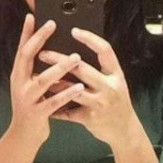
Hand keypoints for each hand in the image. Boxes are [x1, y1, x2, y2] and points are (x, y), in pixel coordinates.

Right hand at [7, 14, 87, 151]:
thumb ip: (35, 71)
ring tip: (76, 58)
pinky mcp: (37, 113)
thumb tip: (47, 50)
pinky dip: (67, 93)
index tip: (32, 16)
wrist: (23, 136)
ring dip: (60, 68)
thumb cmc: (31, 107)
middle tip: (52, 25)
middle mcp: (19, 83)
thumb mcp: (28, 86)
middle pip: (27, 57)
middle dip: (40, 39)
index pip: (21, 49)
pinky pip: (54, 102)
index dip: (26, 32)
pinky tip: (79, 87)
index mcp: (18, 74)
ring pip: (43, 80)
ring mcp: (27, 98)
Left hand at [37, 27, 143, 151]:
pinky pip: (68, 111)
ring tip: (37, 75)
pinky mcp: (90, 119)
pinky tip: (42, 100)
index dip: (90, 39)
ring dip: (53, 83)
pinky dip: (54, 106)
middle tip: (42, 53)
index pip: (105, 51)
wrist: (125, 132)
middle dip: (59, 60)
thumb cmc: (116, 100)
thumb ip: (101, 67)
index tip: (73, 30)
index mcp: (116, 74)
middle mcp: (109, 88)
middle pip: (82, 69)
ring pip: (71, 90)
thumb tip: (76, 46)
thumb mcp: (114, 81)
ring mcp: (100, 104)